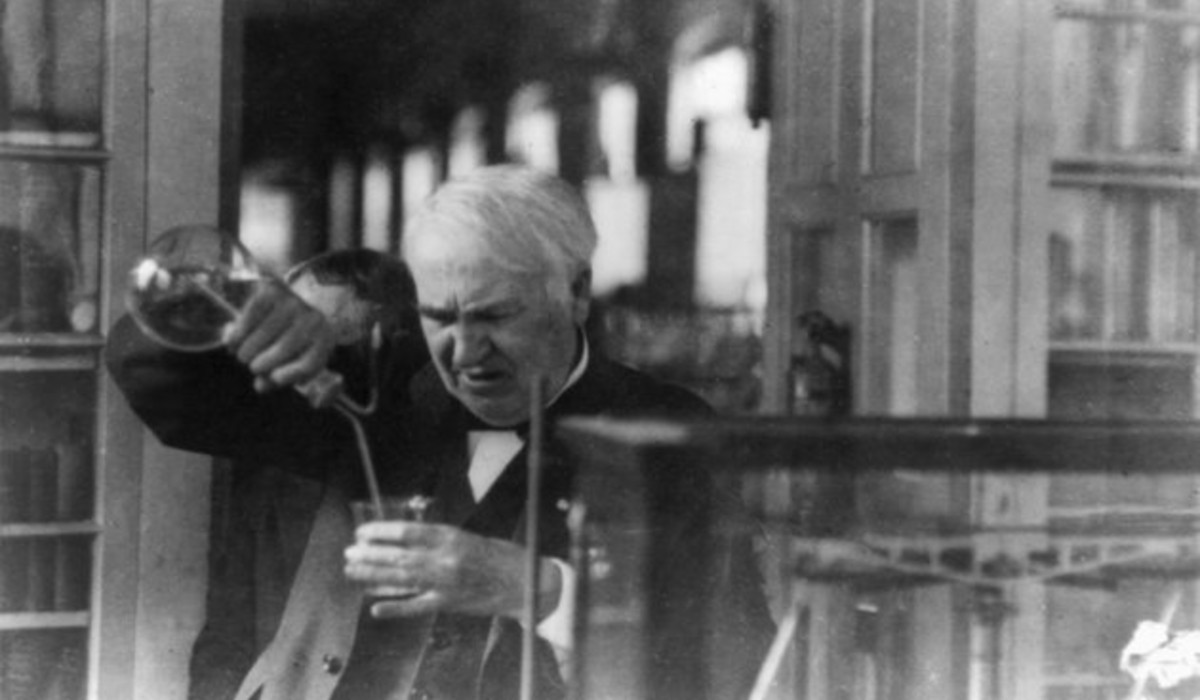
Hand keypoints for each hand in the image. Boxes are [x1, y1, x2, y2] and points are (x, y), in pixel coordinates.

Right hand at [221, 279, 336, 392]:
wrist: (301, 294)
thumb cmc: (297, 335)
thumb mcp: (297, 356)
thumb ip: (281, 376)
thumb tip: (260, 386)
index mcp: (325, 339)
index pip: (309, 363)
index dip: (289, 376)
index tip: (273, 379)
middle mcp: (312, 319)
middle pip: (282, 350)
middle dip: (260, 365)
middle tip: (252, 366)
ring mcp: (292, 303)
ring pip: (262, 337)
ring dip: (246, 352)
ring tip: (243, 356)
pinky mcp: (271, 292)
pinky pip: (247, 320)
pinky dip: (237, 335)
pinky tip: (233, 342)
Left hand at [344, 521, 561, 619]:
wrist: (522, 581)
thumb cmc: (495, 555)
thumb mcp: (465, 537)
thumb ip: (437, 539)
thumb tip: (402, 539)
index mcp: (449, 536)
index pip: (406, 531)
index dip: (380, 532)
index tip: (362, 532)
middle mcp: (444, 558)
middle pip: (398, 556)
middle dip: (370, 555)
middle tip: (349, 553)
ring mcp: (445, 583)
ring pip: (401, 579)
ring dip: (373, 577)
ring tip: (352, 573)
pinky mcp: (448, 604)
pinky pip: (416, 606)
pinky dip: (394, 608)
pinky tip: (375, 608)